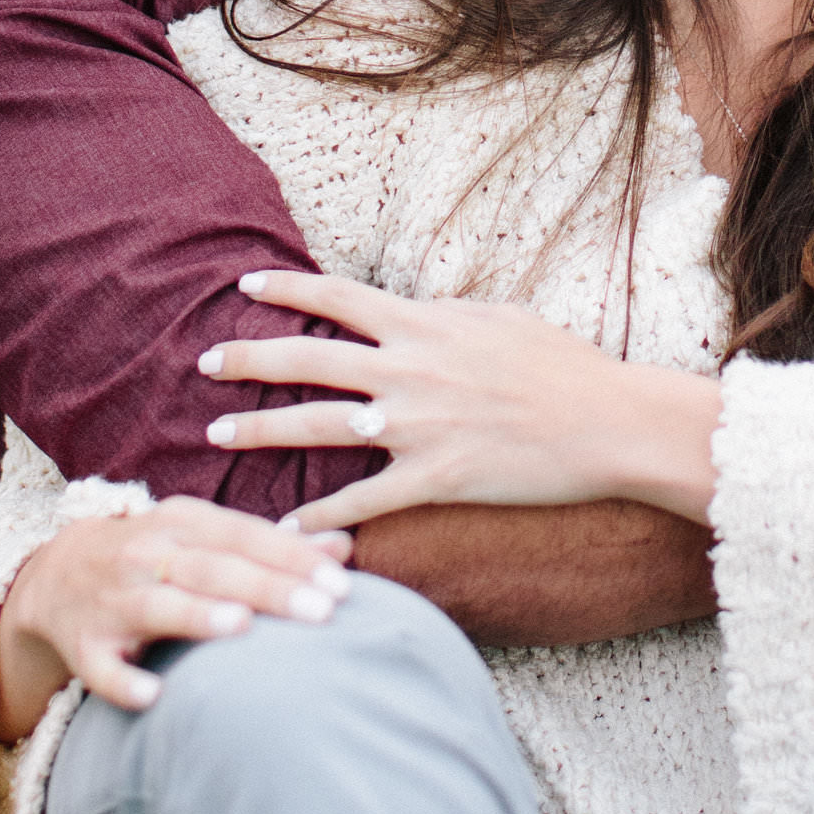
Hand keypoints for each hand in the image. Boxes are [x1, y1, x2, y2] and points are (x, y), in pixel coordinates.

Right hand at [0, 499, 355, 740]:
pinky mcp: (84, 645)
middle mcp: (146, 555)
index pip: (244, 535)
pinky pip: (100, 668)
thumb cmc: (156, 556)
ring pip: (158, 606)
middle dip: (268, 588)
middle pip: (213, 569)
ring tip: (240, 627)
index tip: (340, 583)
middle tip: (322, 611)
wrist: (54, 574)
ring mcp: (112, 600)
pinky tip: (151, 696)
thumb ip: (272, 546)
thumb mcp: (206, 537)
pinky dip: (123, 681)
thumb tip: (342, 548)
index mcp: (181, 522)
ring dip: (197, 616)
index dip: (292, 557)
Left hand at [198, 268, 724, 534]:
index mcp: (424, 325)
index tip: (244, 286)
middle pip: (308, 358)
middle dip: (249, 358)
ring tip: (217, 432)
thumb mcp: (502, 319)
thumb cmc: (564, 366)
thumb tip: (417, 312)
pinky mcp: (435, 479)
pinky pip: (362, 501)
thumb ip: (447, 316)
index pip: (337, 297)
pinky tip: (285, 527)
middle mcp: (409, 370)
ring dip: (261, 428)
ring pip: (317, 425)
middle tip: (206, 361)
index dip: (285, 290)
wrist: (607, 422)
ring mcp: (417, 426)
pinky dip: (319, 516)